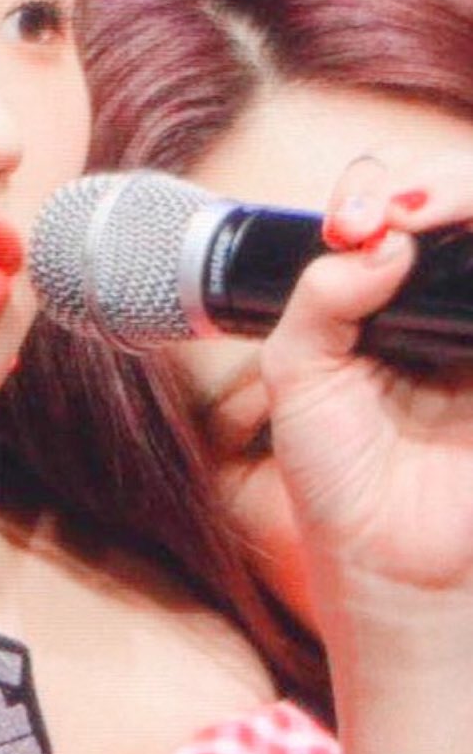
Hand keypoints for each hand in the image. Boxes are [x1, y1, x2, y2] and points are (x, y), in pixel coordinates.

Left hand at [260, 156, 472, 633]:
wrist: (396, 568)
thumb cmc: (338, 480)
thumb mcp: (298, 377)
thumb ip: (321, 299)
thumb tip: (380, 238)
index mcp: (381, 300)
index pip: (393, 207)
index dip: (378, 189)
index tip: (356, 222)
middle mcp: (440, 303)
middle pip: (460, 203)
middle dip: (435, 185)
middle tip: (400, 213)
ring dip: (469, 202)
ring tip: (427, 218)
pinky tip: (470, 256)